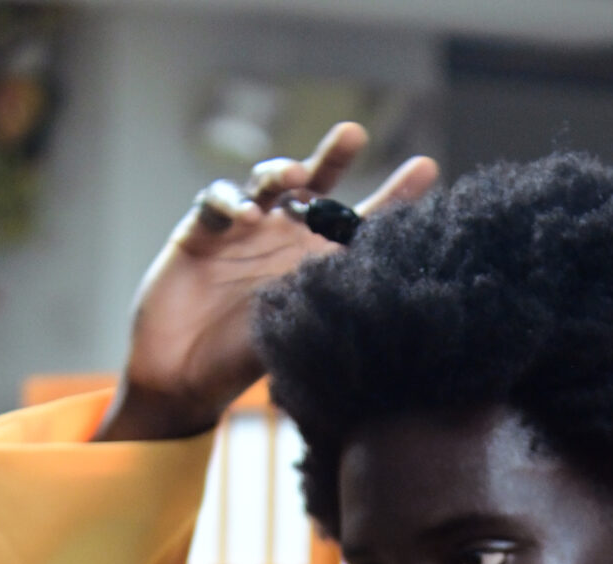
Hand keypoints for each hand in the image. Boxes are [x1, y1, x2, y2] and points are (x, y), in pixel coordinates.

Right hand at [96, 123, 437, 442]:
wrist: (185, 380)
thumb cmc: (243, 364)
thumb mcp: (302, 338)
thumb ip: (336, 310)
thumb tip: (396, 300)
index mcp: (315, 264)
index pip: (359, 223)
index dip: (393, 196)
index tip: (427, 168)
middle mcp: (282, 239)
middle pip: (314, 185)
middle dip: (334, 157)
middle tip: (354, 134)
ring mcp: (242, 231)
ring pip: (266, 183)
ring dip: (281, 173)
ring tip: (295, 177)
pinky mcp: (200, 232)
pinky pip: (216, 202)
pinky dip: (231, 202)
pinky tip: (247, 216)